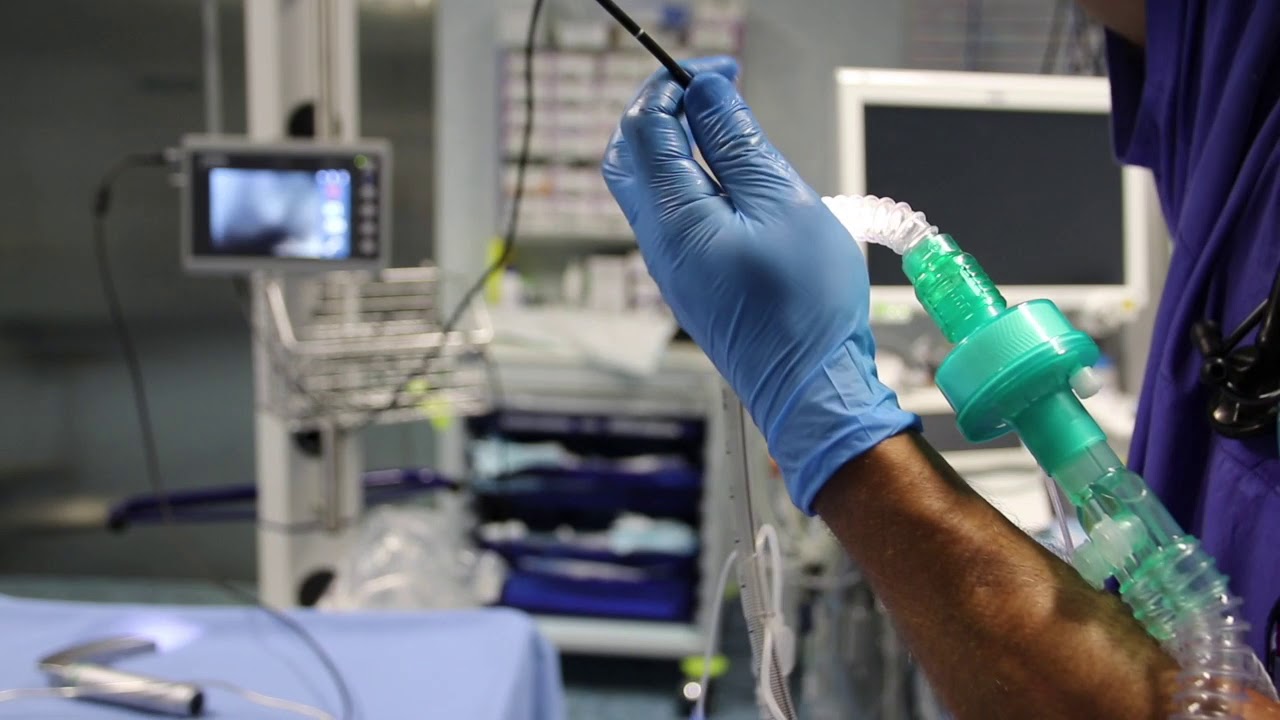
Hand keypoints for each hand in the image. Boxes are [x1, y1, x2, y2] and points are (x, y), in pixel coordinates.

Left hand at [602, 58, 918, 512]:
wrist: (810, 389)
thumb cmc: (805, 308)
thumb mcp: (784, 205)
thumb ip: (737, 143)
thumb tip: (707, 94)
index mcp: (673, 219)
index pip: (646, 127)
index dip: (676, 84)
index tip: (720, 71)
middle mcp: (658, 243)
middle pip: (628, 155)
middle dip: (660, 111)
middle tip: (710, 92)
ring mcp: (670, 265)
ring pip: (646, 186)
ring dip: (676, 145)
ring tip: (730, 131)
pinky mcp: (689, 281)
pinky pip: (671, 216)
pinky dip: (691, 181)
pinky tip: (736, 181)